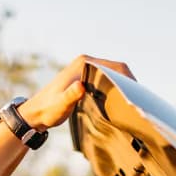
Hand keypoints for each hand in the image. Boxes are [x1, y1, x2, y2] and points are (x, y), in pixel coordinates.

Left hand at [19, 55, 135, 130]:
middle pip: (117, 68)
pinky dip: (116, 88)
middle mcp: (86, 62)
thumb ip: (70, 96)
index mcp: (84, 64)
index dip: (129, 79)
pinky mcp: (86, 79)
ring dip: (124, 86)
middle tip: (140, 101)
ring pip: (113, 74)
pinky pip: (106, 80)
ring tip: (134, 103)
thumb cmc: (47, 110)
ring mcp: (86, 70)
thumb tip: (81, 86)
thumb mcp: (60, 105)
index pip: (114, 66)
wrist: (35, 114)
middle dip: (129, 83)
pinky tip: (121, 102)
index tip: (137, 94)